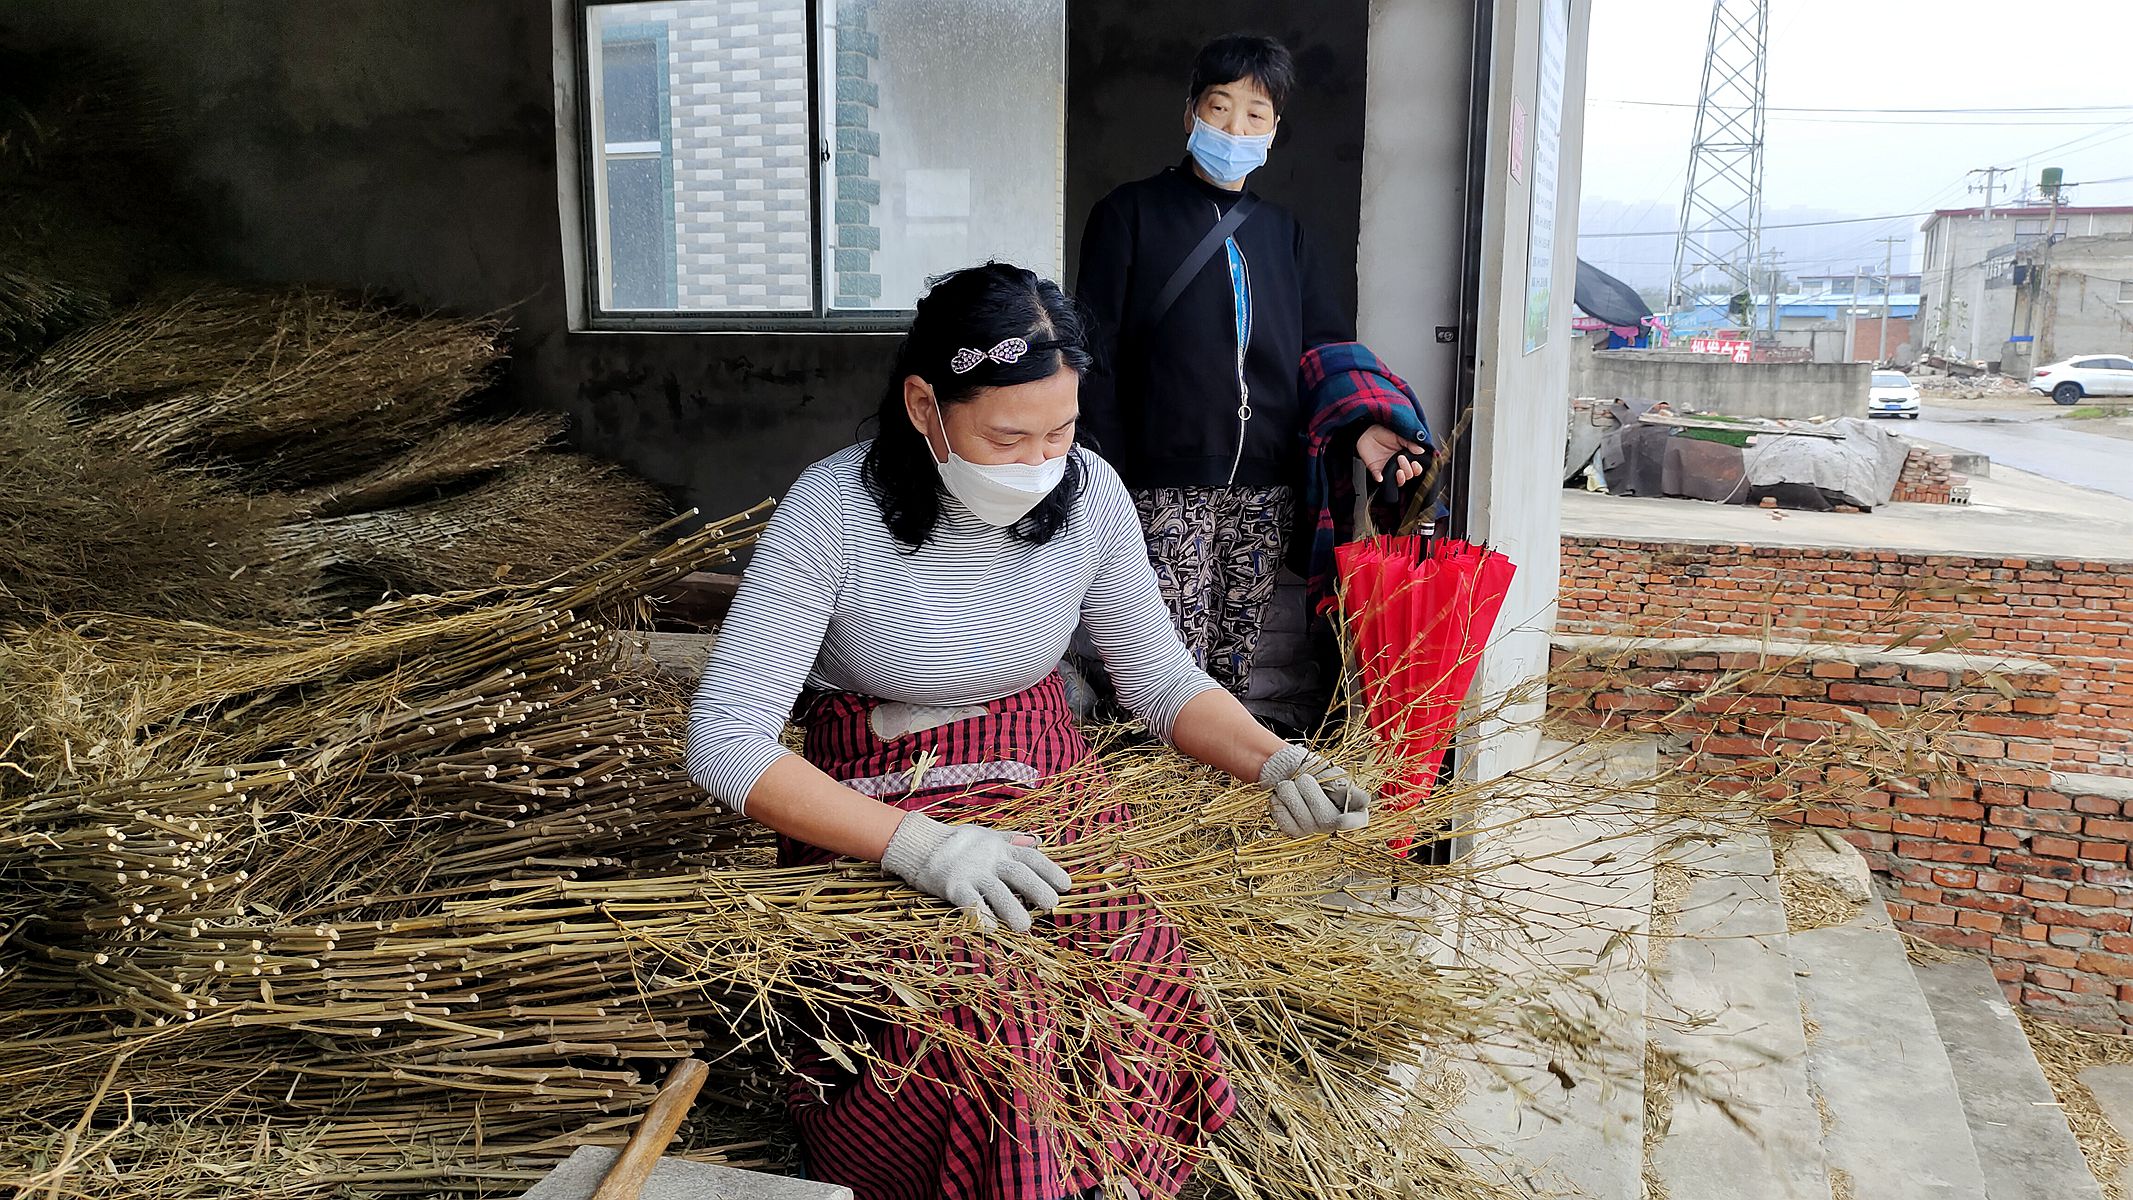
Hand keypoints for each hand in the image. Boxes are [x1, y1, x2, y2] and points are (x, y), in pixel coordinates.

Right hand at [880, 812, 1072, 932]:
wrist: (921, 844)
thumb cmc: (958, 843)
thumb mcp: (987, 835)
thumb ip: (1011, 840)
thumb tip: (1037, 841)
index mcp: (1001, 847)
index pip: (1031, 857)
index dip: (1050, 870)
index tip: (1067, 885)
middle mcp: (989, 859)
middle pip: (1018, 873)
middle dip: (1037, 889)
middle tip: (1052, 905)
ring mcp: (971, 872)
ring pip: (997, 891)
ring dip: (1012, 909)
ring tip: (1025, 927)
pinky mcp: (953, 886)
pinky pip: (969, 902)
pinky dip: (981, 915)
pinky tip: (991, 929)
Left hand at [1258, 744, 1370, 834]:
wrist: (1290, 772)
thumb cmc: (1316, 773)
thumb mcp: (1334, 775)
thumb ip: (1347, 787)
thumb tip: (1366, 801)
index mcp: (1351, 810)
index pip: (1358, 821)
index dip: (1351, 823)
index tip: (1343, 820)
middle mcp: (1334, 825)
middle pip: (1324, 817)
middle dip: (1309, 791)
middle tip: (1304, 778)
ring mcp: (1313, 831)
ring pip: (1301, 817)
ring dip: (1290, 793)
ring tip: (1290, 784)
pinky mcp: (1293, 831)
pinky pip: (1284, 820)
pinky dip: (1279, 803)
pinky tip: (1282, 796)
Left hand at [1357, 424, 1427, 486]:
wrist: (1367, 431)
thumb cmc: (1383, 432)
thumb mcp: (1399, 436)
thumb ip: (1410, 443)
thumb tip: (1421, 451)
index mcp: (1406, 456)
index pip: (1415, 468)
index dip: (1417, 469)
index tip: (1415, 463)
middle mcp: (1398, 464)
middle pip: (1408, 475)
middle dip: (1407, 470)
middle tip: (1401, 458)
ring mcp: (1388, 468)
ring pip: (1398, 481)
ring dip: (1400, 478)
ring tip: (1398, 471)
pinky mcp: (1376, 470)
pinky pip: (1379, 478)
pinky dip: (1380, 479)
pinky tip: (1381, 477)